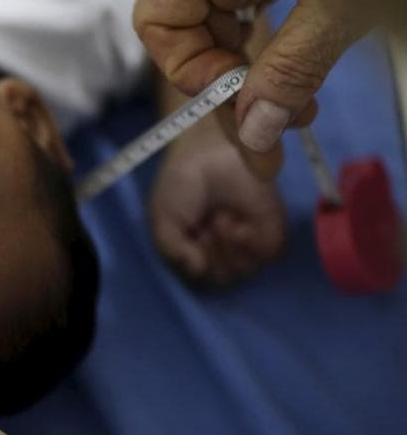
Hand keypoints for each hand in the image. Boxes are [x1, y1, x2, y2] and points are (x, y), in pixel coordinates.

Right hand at [133, 0, 366, 170]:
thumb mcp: (340, 3)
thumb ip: (291, 71)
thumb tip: (254, 135)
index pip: (160, 21)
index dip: (194, 70)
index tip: (242, 102)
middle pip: (191, 26)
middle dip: (232, 84)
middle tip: (270, 134)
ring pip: (222, 20)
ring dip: (254, 69)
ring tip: (299, 109)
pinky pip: (248, 2)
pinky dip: (269, 40)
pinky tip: (296, 69)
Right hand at [149, 116, 285, 285]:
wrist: (208, 152)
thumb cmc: (182, 183)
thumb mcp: (162, 220)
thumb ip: (172, 252)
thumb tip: (198, 271)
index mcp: (196, 252)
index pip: (199, 282)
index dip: (192, 266)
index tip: (188, 239)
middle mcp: (223, 252)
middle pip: (221, 280)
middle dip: (210, 254)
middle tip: (203, 225)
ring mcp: (249, 244)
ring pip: (243, 273)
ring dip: (227, 247)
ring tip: (218, 219)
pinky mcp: (272, 231)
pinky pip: (267, 258)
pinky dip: (249, 244)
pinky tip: (237, 224)